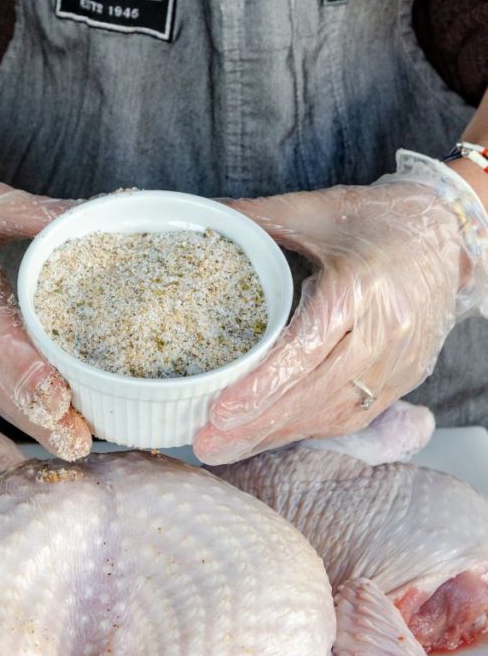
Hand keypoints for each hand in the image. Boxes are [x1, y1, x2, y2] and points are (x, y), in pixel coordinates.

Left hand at [194, 156, 487, 463]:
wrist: (448, 231)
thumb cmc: (380, 219)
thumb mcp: (315, 210)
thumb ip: (259, 217)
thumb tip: (209, 214)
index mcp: (359, 288)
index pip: (305, 350)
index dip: (261, 387)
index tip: (220, 411)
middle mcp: (384, 333)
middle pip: (315, 393)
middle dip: (258, 425)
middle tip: (208, 442)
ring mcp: (399, 361)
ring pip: (336, 413)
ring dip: (281, 434)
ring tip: (230, 445)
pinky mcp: (406, 377)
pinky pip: (356, 415)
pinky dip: (312, 427)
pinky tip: (275, 433)